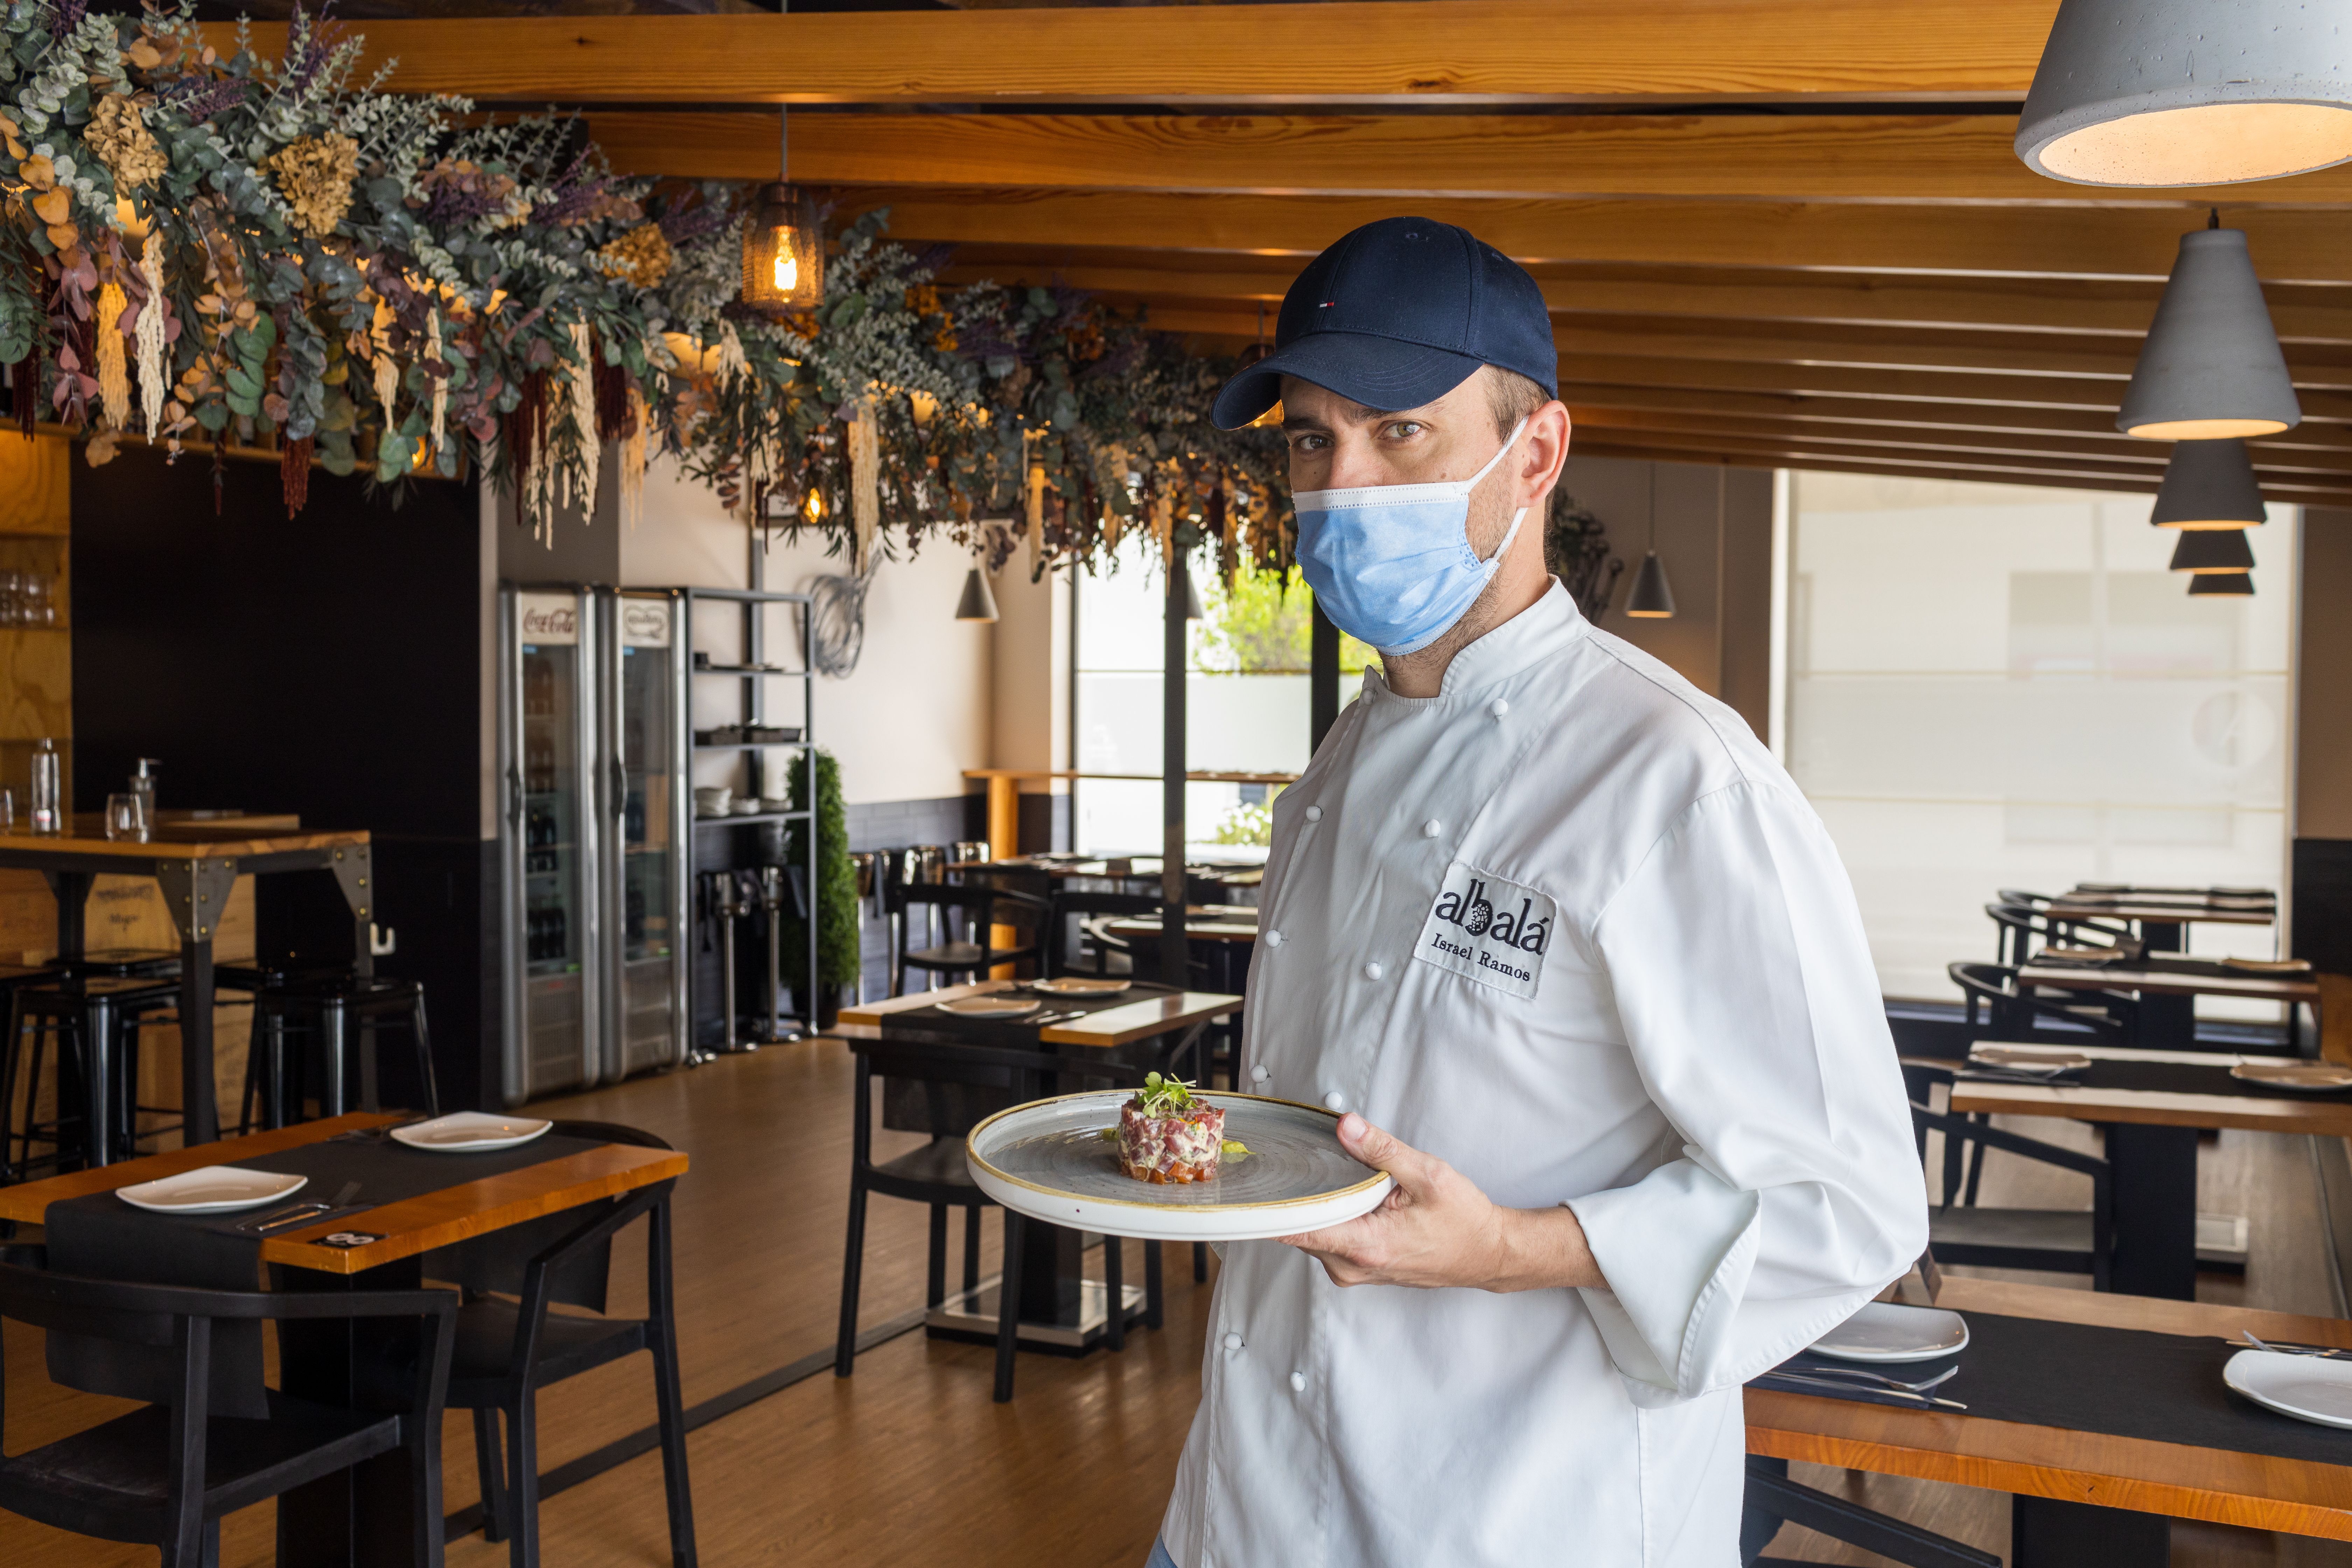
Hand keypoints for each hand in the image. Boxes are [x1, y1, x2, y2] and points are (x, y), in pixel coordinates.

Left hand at [1277, 1114, 1604, 1291]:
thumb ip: (1382, 1150)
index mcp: (1364, 1247)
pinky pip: (1329, 1239)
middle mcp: (1352, 1267)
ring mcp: (1354, 1272)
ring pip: (1314, 1232)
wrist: (1488, 1254)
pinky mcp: (1358, 1269)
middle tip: (1309, 1160)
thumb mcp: (1428, 1175)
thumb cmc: (1464, 1220)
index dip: (1272, 1204)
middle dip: (1304, 1192)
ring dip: (1322, 1204)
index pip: (1296, 1229)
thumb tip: (1346, 1126)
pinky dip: (1334, 1216)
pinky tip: (1353, 1197)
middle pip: (1301, 1227)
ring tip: (1344, 1178)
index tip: (1257, 1182)